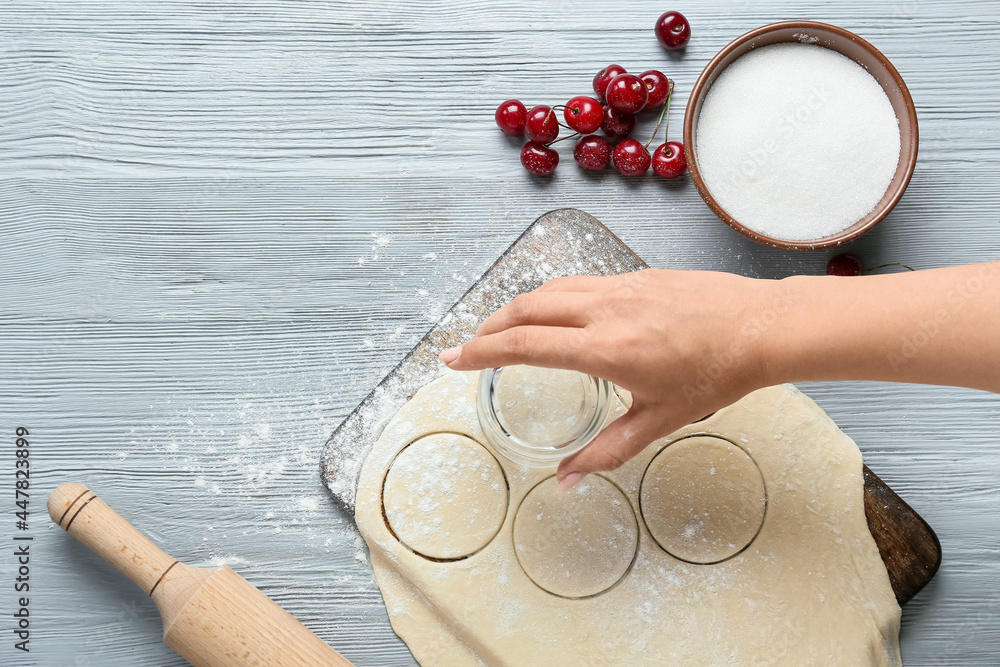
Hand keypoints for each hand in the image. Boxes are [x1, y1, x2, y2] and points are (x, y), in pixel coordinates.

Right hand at [438, 269, 772, 490]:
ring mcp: (619, 286)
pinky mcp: (635, 275)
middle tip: (469, 346)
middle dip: (489, 326)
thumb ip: (607, 450)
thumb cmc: (717, 374)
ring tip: (502, 329)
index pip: (525, 345)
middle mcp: (604, 310)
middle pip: (526, 308)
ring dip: (517, 307)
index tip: (452, 358)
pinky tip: (554, 312)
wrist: (761, 326)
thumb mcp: (660, 420)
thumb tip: (567, 481)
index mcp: (605, 349)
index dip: (481, 351)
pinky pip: (578, 281)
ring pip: (550, 289)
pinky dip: (550, 297)